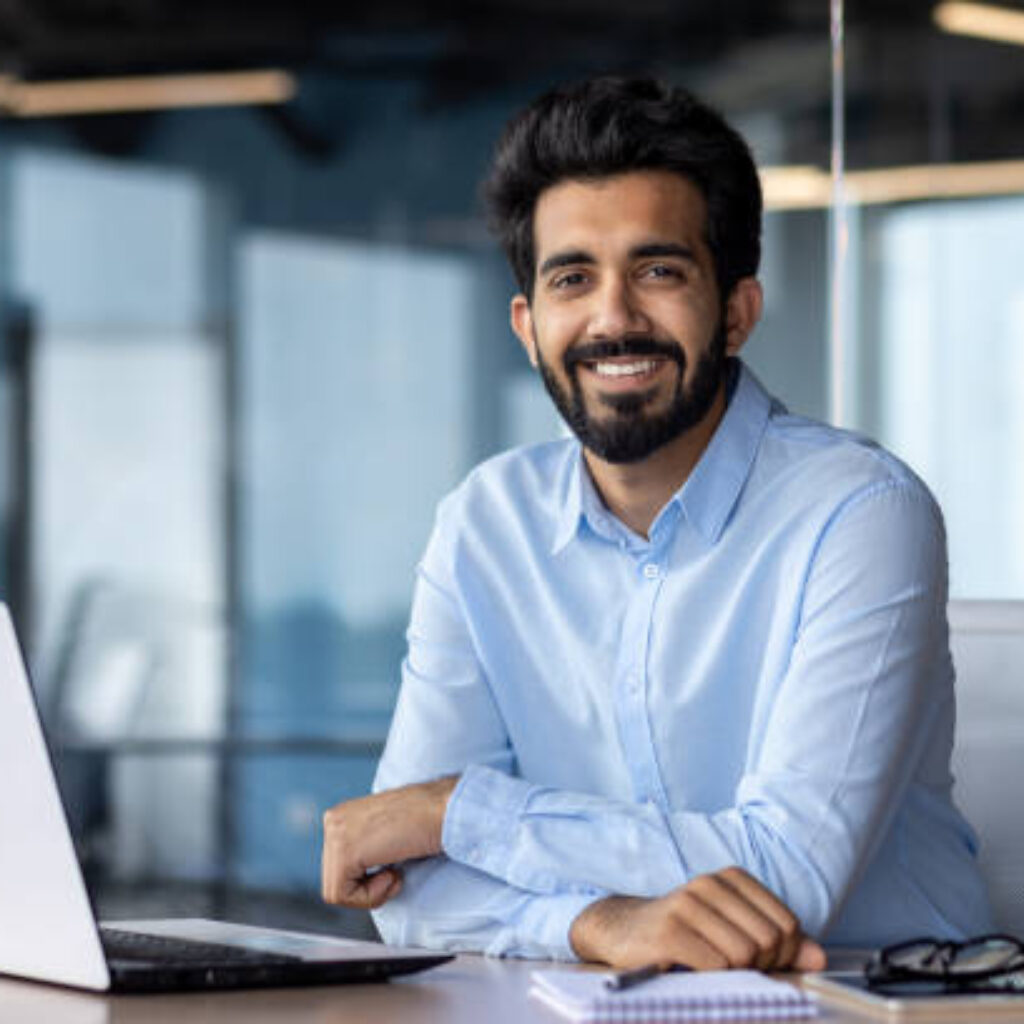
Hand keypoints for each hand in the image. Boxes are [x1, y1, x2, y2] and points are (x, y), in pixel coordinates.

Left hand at [321, 777, 457, 909]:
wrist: (444, 811)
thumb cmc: (427, 822)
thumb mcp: (386, 832)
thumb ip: (365, 846)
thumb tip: (358, 875)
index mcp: (342, 814)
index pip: (337, 866)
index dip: (367, 878)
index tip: (393, 865)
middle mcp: (333, 819)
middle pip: (333, 879)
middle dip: (366, 886)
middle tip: (396, 872)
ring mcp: (336, 833)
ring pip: (336, 891)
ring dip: (371, 892)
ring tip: (394, 873)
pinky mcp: (345, 851)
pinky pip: (342, 895)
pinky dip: (371, 896)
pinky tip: (392, 874)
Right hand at [569, 867, 826, 971]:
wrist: (622, 931)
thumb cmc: (683, 934)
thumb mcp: (732, 931)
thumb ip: (778, 944)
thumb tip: (818, 958)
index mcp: (731, 879)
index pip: (787, 925)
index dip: (782, 956)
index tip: (760, 963)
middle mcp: (710, 884)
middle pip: (769, 941)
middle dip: (760, 967)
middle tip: (735, 971)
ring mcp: (687, 904)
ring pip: (744, 955)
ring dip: (734, 975)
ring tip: (712, 970)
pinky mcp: (669, 931)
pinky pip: (716, 966)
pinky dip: (713, 979)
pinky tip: (695, 972)